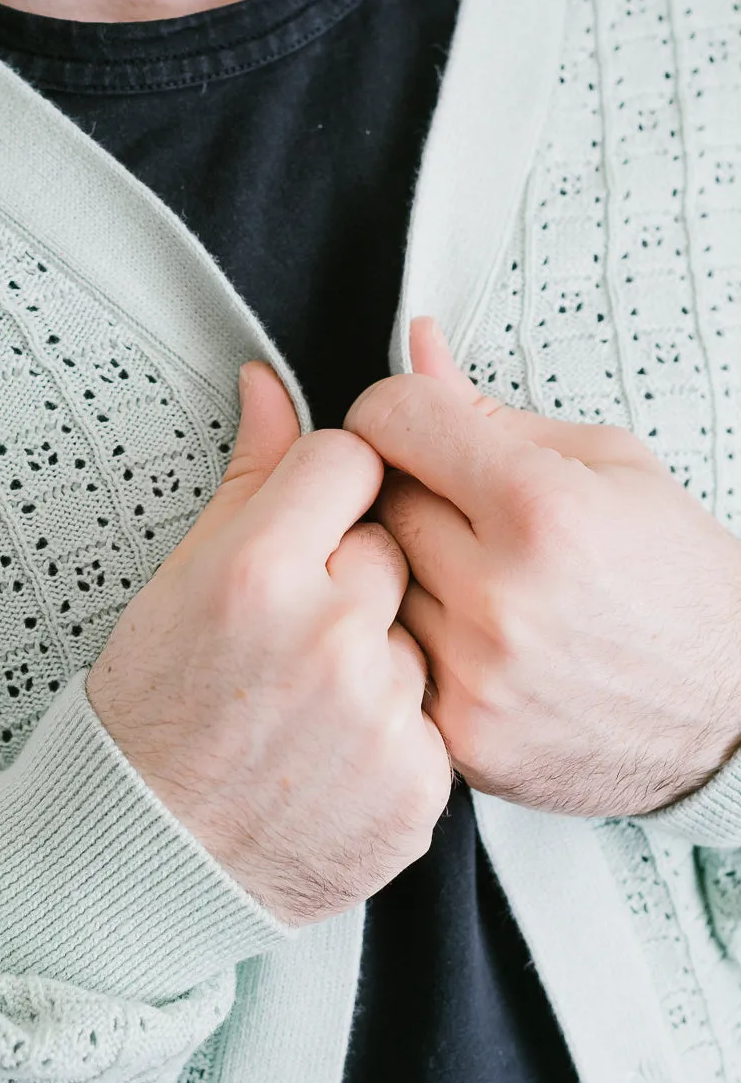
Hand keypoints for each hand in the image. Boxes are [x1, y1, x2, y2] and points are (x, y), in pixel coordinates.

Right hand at [87, 361, 450, 927]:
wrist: (151, 856)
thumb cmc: (156, 708)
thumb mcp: (183, 576)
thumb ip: (248, 475)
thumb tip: (270, 385)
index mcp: (259, 569)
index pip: (349, 458)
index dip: (328, 487)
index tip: (311, 518)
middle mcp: (328, 636)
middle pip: (392, 540)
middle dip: (355, 569)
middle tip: (300, 623)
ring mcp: (380, 714)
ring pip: (416, 627)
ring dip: (380, 648)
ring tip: (313, 695)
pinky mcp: (418, 782)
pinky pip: (434, 709)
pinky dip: (397, 723)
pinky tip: (338, 744)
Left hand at [344, 318, 740, 817]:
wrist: (733, 711)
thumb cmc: (677, 580)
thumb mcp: (607, 462)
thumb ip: (489, 408)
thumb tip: (416, 346)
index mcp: (542, 509)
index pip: (391, 419)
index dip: (397, 409)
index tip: (412, 422)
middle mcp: (501, 597)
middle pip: (377, 500)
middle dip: (410, 489)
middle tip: (465, 507)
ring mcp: (476, 676)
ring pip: (376, 580)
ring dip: (411, 568)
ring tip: (480, 577)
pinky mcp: (462, 736)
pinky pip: (393, 654)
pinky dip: (420, 639)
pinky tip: (476, 636)